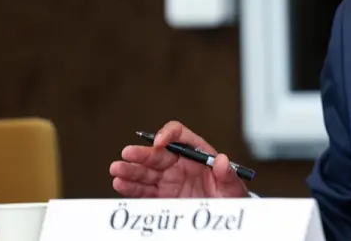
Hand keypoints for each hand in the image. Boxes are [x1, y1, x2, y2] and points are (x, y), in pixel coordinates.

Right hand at [109, 121, 248, 198]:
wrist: (224, 216)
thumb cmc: (229, 195)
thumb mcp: (234, 185)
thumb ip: (228, 173)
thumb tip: (222, 160)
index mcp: (197, 153)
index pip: (179, 135)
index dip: (168, 134)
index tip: (160, 142)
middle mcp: (179, 163)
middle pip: (157, 153)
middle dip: (142, 154)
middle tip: (127, 153)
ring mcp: (169, 179)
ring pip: (146, 171)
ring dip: (131, 170)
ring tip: (116, 170)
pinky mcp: (162, 196)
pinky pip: (144, 190)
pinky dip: (131, 188)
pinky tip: (120, 184)